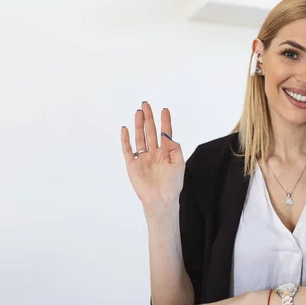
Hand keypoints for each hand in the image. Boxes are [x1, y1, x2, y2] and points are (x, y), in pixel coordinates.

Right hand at [121, 102, 184, 216]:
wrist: (161, 200)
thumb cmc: (172, 185)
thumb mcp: (179, 163)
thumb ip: (174, 147)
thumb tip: (166, 134)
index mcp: (166, 153)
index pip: (165, 133)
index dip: (165, 121)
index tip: (164, 110)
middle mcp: (154, 153)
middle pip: (150, 132)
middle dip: (149, 118)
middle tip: (146, 105)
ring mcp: (143, 158)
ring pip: (140, 138)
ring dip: (139, 125)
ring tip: (139, 112)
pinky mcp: (133, 165)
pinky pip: (128, 150)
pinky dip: (126, 140)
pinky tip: (126, 129)